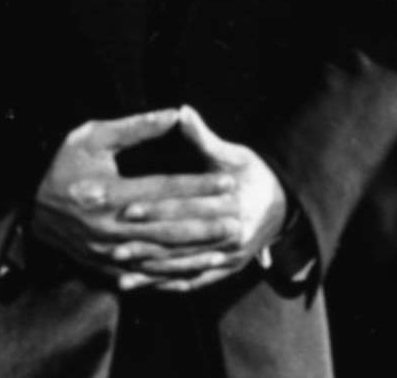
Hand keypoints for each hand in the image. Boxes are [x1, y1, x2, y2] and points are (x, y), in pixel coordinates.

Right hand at [30, 110, 241, 283]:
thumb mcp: (92, 137)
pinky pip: (142, 273)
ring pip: (158, 254)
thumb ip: (137, 127)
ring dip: (193, 252)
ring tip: (224, 246)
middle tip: (240, 220)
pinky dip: (169, 274)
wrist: (23, 205)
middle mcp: (108, 226)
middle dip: (206, 223)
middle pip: (167, 226)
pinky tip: (194, 271)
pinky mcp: (101, 264)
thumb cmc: (61, 164)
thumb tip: (176, 112)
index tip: (230, 182)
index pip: (164, 189)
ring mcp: (104, 250)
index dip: (199, 186)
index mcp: (108, 192)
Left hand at [111, 106, 291, 293]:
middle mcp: (236, 235)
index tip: (127, 208)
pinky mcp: (226, 271)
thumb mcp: (233, 154)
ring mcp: (232, 257)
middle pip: (183, 240)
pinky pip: (191, 281)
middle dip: (146, 244)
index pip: (189, 207)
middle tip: (111, 245)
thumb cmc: (253, 175)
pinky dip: (163, 283)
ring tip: (117, 267)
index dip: (157, 208)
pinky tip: (137, 283)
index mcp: (236, 204)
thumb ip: (203, 138)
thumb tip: (182, 112)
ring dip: (149, 269)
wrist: (285, 205)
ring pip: (184, 264)